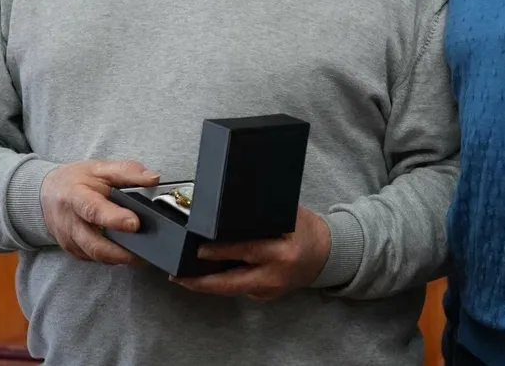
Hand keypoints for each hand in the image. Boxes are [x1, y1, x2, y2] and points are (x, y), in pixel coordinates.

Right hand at [40, 159, 160, 264]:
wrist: (48, 193)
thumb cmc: (76, 180)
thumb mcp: (100, 168)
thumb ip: (128, 172)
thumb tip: (153, 178)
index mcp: (75, 196)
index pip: (93, 210)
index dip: (114, 219)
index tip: (134, 223)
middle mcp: (69, 222)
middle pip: (94, 244)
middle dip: (121, 251)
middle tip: (146, 250)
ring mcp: (69, 240)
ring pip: (96, 256)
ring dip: (120, 257)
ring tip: (142, 254)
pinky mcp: (73, 251)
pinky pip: (95, 259)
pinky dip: (112, 258)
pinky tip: (126, 252)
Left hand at [172, 206, 331, 299]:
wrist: (327, 255)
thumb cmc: (306, 230)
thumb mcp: (288, 216)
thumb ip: (261, 216)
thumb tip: (227, 208)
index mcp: (281, 252)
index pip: (245, 251)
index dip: (219, 252)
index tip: (198, 250)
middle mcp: (274, 275)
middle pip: (231, 283)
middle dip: (201, 282)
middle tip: (177, 276)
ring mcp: (270, 290)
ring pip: (231, 290)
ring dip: (207, 285)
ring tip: (183, 278)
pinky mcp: (267, 296)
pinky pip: (240, 289)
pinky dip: (223, 283)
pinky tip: (206, 277)